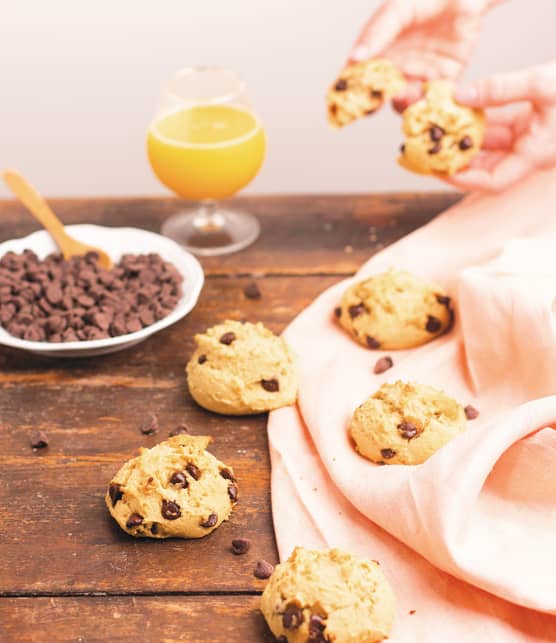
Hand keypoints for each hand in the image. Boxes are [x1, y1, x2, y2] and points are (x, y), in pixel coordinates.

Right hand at [349, 0, 500, 110]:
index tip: (343, 100)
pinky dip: (432, 102)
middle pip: (382, 95)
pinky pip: (436, 97)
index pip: (360, 77)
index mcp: (379, 54)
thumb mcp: (396, 10)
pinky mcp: (446, 78)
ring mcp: (421, 76)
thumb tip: (355, 57)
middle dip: (377, 103)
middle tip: (375, 103)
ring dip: (404, 104)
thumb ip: (376, 33)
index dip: (349, 91)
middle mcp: (397, 69)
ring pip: (407, 101)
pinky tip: (428, 99)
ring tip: (403, 96)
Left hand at [448, 62, 555, 190]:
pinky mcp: (529, 120)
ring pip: (488, 143)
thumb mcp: (543, 84)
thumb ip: (502, 89)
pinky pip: (497, 124)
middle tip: (426, 148)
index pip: (492, 181)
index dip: (463, 179)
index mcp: (534, 155)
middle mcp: (528, 152)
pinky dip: (479, 117)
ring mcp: (528, 137)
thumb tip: (461, 95)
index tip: (438, 168)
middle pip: (484, 165)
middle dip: (455, 157)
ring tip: (436, 127)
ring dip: (464, 135)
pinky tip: (460, 107)